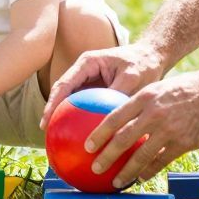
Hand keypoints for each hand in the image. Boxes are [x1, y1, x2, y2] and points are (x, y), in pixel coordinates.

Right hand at [41, 42, 169, 129]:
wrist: (152, 58)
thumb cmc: (143, 64)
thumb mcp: (132, 75)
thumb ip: (118, 91)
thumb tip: (109, 116)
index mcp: (87, 63)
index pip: (64, 84)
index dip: (52, 103)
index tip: (46, 120)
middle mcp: (84, 72)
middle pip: (63, 93)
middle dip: (52, 112)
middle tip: (47, 133)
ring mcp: (90, 82)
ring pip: (72, 101)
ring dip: (65, 118)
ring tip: (59, 139)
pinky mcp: (97, 92)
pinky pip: (86, 107)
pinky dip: (83, 121)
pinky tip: (85, 140)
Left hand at [85, 68, 198, 188]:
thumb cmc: (191, 88)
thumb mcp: (162, 88)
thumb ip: (144, 103)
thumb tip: (124, 119)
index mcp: (146, 96)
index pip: (114, 116)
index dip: (99, 134)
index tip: (87, 146)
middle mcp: (154, 113)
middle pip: (123, 139)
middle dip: (106, 157)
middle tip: (95, 169)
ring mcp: (169, 129)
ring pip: (141, 155)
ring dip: (126, 171)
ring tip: (116, 181)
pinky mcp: (184, 142)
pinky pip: (161, 161)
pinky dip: (149, 171)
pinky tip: (141, 177)